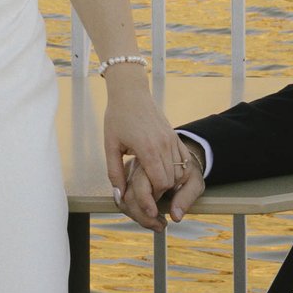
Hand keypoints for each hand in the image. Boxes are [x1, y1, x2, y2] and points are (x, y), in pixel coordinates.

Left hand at [103, 78, 188, 227]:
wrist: (130, 93)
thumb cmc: (117, 117)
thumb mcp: (110, 146)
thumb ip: (114, 173)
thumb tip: (118, 196)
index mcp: (147, 149)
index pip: (160, 183)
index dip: (153, 195)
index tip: (143, 198)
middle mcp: (164, 144)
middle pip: (171, 180)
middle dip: (160, 191)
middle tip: (147, 193)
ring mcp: (172, 139)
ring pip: (179, 171)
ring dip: (169, 181)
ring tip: (153, 182)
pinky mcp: (174, 136)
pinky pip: (183, 160)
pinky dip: (176, 170)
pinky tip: (164, 172)